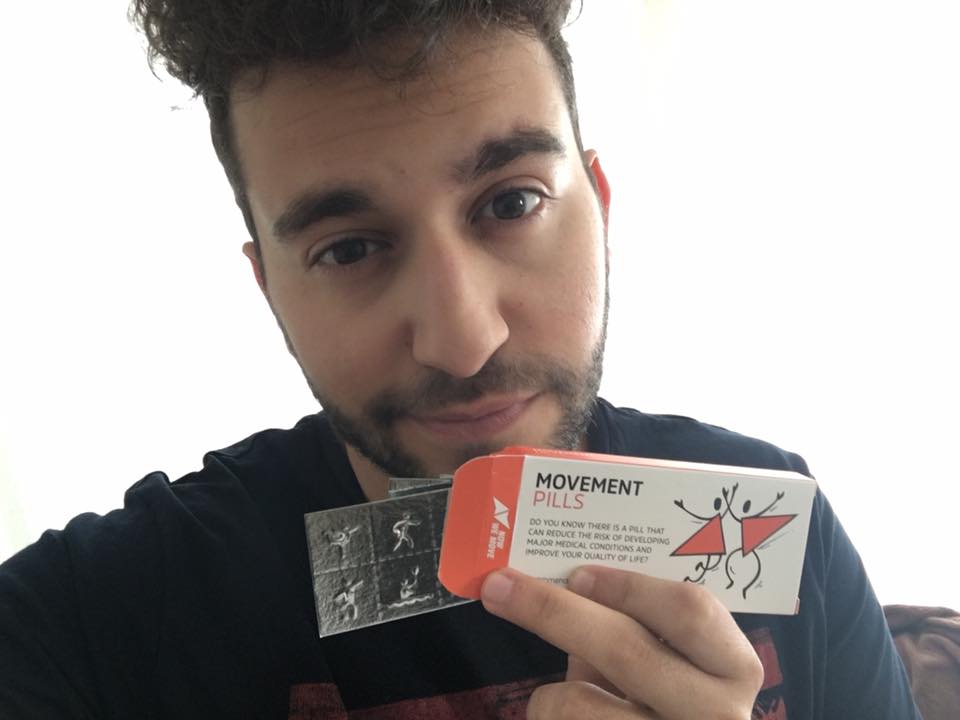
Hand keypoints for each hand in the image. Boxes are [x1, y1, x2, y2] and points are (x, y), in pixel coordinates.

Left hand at [480, 566, 763, 718]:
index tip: (577, 572)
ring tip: (565, 701)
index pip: (689, 611)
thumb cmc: (663, 704)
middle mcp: (718, 714)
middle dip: (553, 611)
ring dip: (553, 696)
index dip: (629, 587)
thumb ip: (632, 631)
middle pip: (626, 651)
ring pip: (580, 705)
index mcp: (733, 668)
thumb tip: (558, 586)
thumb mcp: (664, 666)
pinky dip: (550, 719)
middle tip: (501, 587)